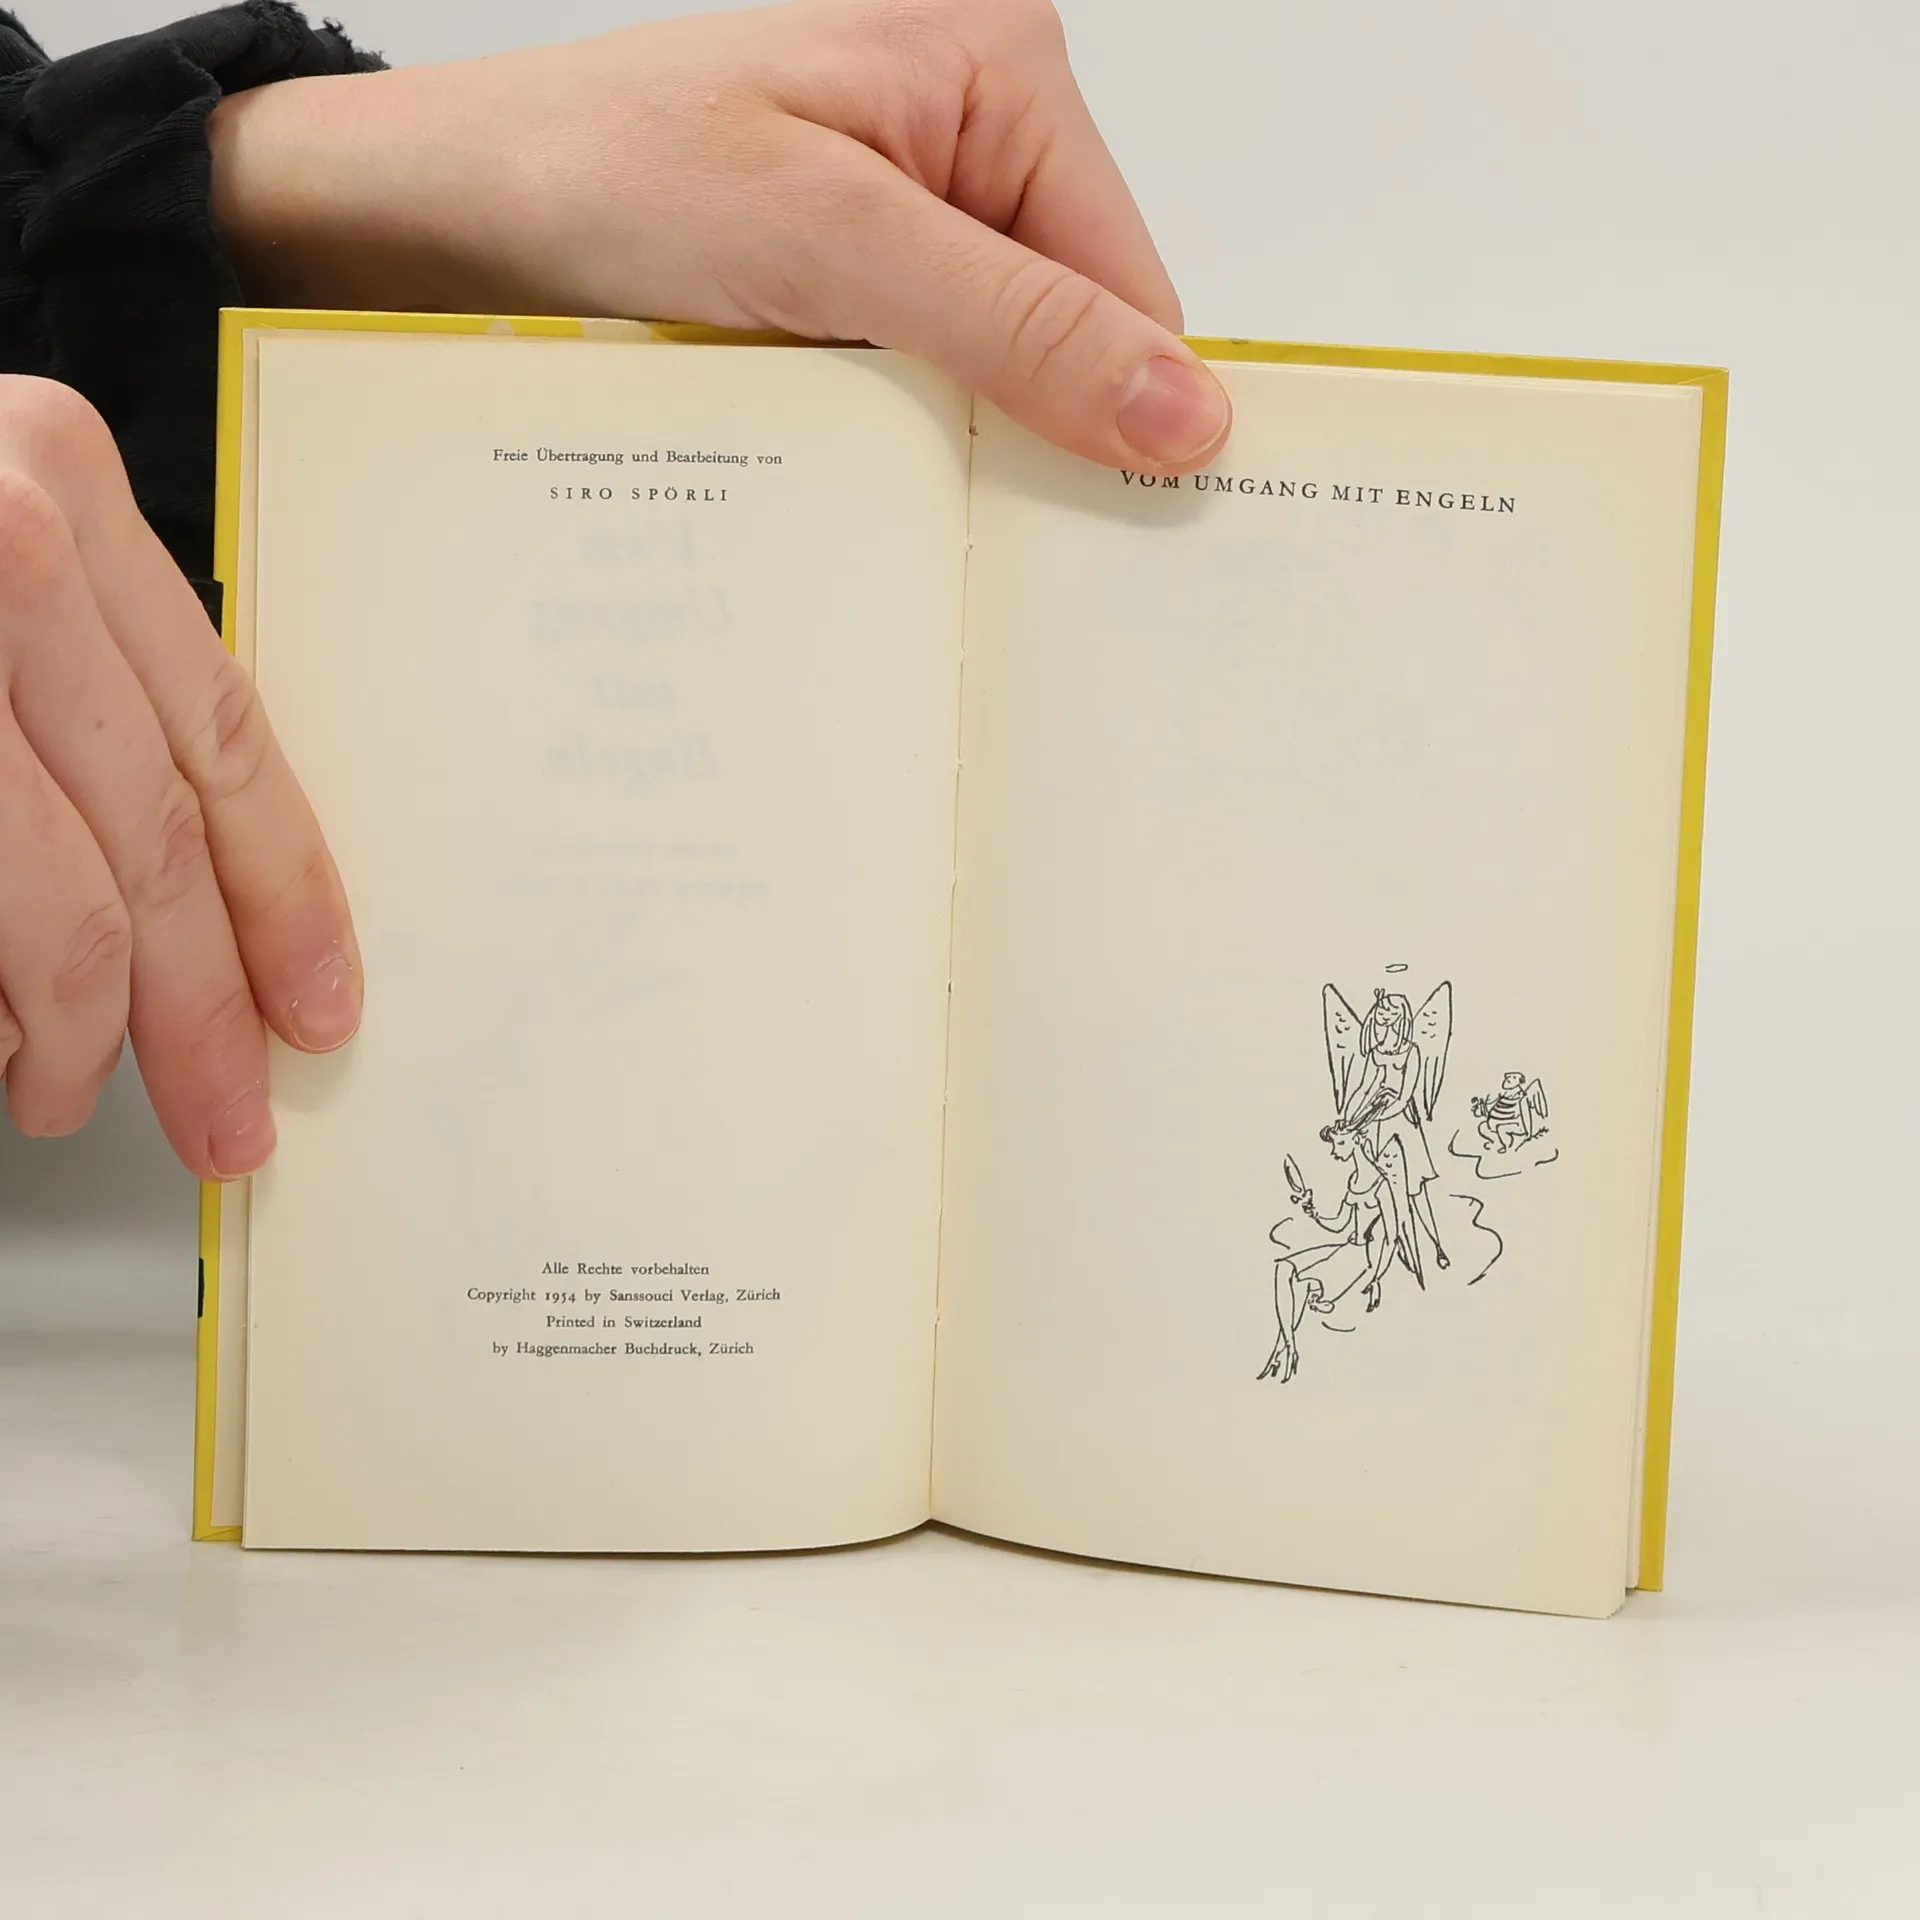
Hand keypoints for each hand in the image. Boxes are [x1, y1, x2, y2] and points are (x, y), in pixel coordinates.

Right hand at [0, 378, 359, 1176]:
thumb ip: (78, 672)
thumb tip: (184, 883)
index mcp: (57, 482)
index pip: (226, 739)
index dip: (287, 892)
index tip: (314, 994)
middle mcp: (0, 552)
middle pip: (156, 847)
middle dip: (203, 1013)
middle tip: (229, 1110)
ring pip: (63, 919)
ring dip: (77, 1040)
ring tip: (66, 1088)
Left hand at [208, 0, 1232, 474]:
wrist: (454, 206)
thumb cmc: (604, 170)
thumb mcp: (830, 241)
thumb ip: (1014, 324)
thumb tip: (1181, 410)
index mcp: (999, 69)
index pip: (1130, 282)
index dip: (1118, 411)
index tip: (1086, 529)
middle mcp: (971, 123)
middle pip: (1073, 326)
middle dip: (1025, 423)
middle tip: (952, 502)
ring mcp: (914, 198)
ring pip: (1003, 363)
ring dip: (953, 434)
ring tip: (874, 458)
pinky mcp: (860, 262)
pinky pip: (931, 369)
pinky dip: (901, 427)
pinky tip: (849, 446)